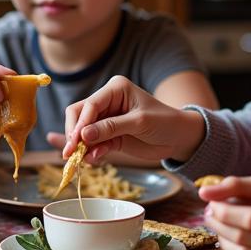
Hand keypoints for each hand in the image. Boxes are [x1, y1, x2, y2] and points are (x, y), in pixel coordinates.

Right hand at [59, 76, 206, 164]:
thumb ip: (111, 128)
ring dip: (81, 146)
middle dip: (75, 134)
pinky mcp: (109, 135)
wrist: (179, 137)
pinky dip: (91, 152)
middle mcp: (107, 101)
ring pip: (83, 131)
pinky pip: (93, 143)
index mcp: (115, 89)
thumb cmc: (165, 122)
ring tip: (82, 160)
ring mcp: (106, 119)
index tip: (75, 142)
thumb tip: (83, 135)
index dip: (80, 123)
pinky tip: (93, 160)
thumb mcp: (139, 122)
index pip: (90, 105)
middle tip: (71, 153)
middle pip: (80, 115)